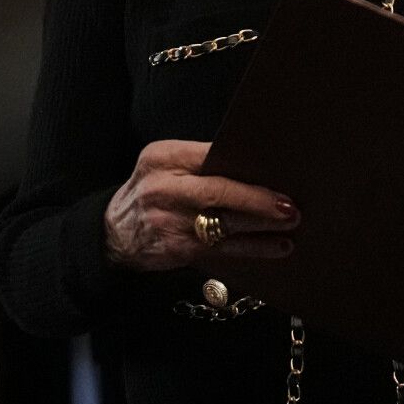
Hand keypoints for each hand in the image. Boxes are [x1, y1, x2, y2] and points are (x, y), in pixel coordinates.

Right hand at [104, 140, 295, 271]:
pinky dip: (252, 249)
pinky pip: (223, 249)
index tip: (275, 169)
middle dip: (257, 200)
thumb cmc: (150, 193)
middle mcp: (164, 188)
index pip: (209, 154)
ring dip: (261, 227)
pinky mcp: (179, 249)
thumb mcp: (162, 166)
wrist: (114, 234)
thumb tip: (253, 167)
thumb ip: (198, 163)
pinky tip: (275, 247)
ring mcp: (170, 221)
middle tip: (288, 205)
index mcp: (163, 158)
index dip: (244, 164)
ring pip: (224, 224)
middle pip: (219, 192)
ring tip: (289, 225)